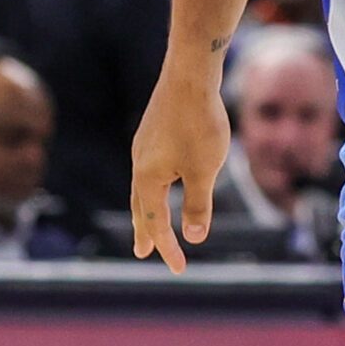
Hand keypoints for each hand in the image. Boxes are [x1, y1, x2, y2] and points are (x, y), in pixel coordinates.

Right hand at [128, 60, 230, 273]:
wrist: (190, 75)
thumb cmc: (199, 125)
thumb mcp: (204, 172)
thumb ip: (198, 206)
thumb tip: (194, 237)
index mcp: (148, 178)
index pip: (155, 222)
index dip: (167, 248)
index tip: (178, 269)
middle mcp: (140, 163)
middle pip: (140, 206)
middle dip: (145, 230)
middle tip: (142, 252)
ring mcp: (145, 145)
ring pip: (145, 185)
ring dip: (149, 206)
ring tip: (152, 220)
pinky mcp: (155, 131)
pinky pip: (152, 167)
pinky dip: (156, 184)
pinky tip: (165, 178)